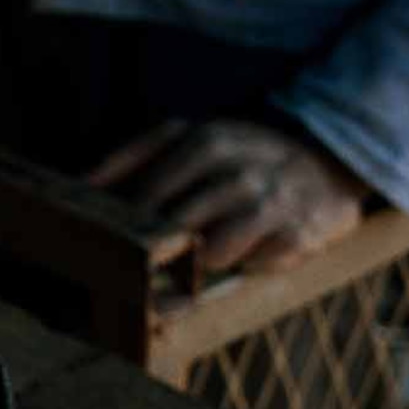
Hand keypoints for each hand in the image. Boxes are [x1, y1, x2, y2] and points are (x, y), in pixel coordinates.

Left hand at [87, 118, 368, 277]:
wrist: (326, 163)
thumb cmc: (243, 157)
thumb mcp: (192, 137)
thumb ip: (137, 154)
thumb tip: (81, 183)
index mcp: (204, 139)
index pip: (146, 189)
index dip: (122, 222)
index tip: (100, 243)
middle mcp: (236, 168)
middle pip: (172, 223)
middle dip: (149, 251)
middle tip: (133, 271)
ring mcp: (269, 201)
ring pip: (210, 252)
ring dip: (195, 265)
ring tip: (191, 264)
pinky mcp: (297, 235)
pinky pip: (251, 265)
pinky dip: (239, 268)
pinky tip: (241, 259)